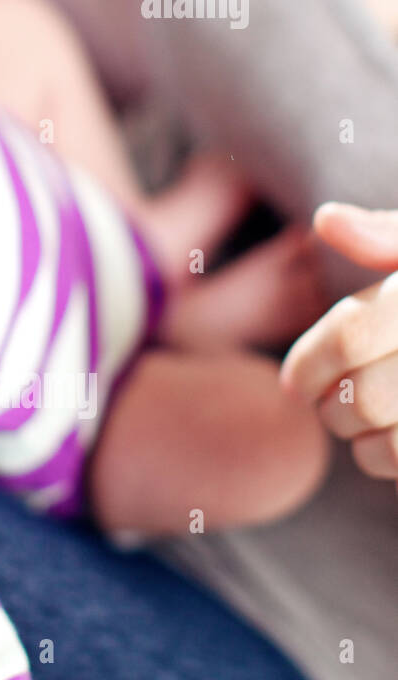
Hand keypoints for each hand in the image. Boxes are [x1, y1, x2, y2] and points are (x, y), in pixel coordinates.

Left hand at [281, 203, 397, 492]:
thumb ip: (386, 236)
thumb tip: (327, 220)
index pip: (351, 337)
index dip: (308, 364)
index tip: (293, 380)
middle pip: (362, 397)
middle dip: (329, 405)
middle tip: (324, 401)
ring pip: (387, 438)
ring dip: (353, 435)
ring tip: (350, 420)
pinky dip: (381, 459)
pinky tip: (379, 442)